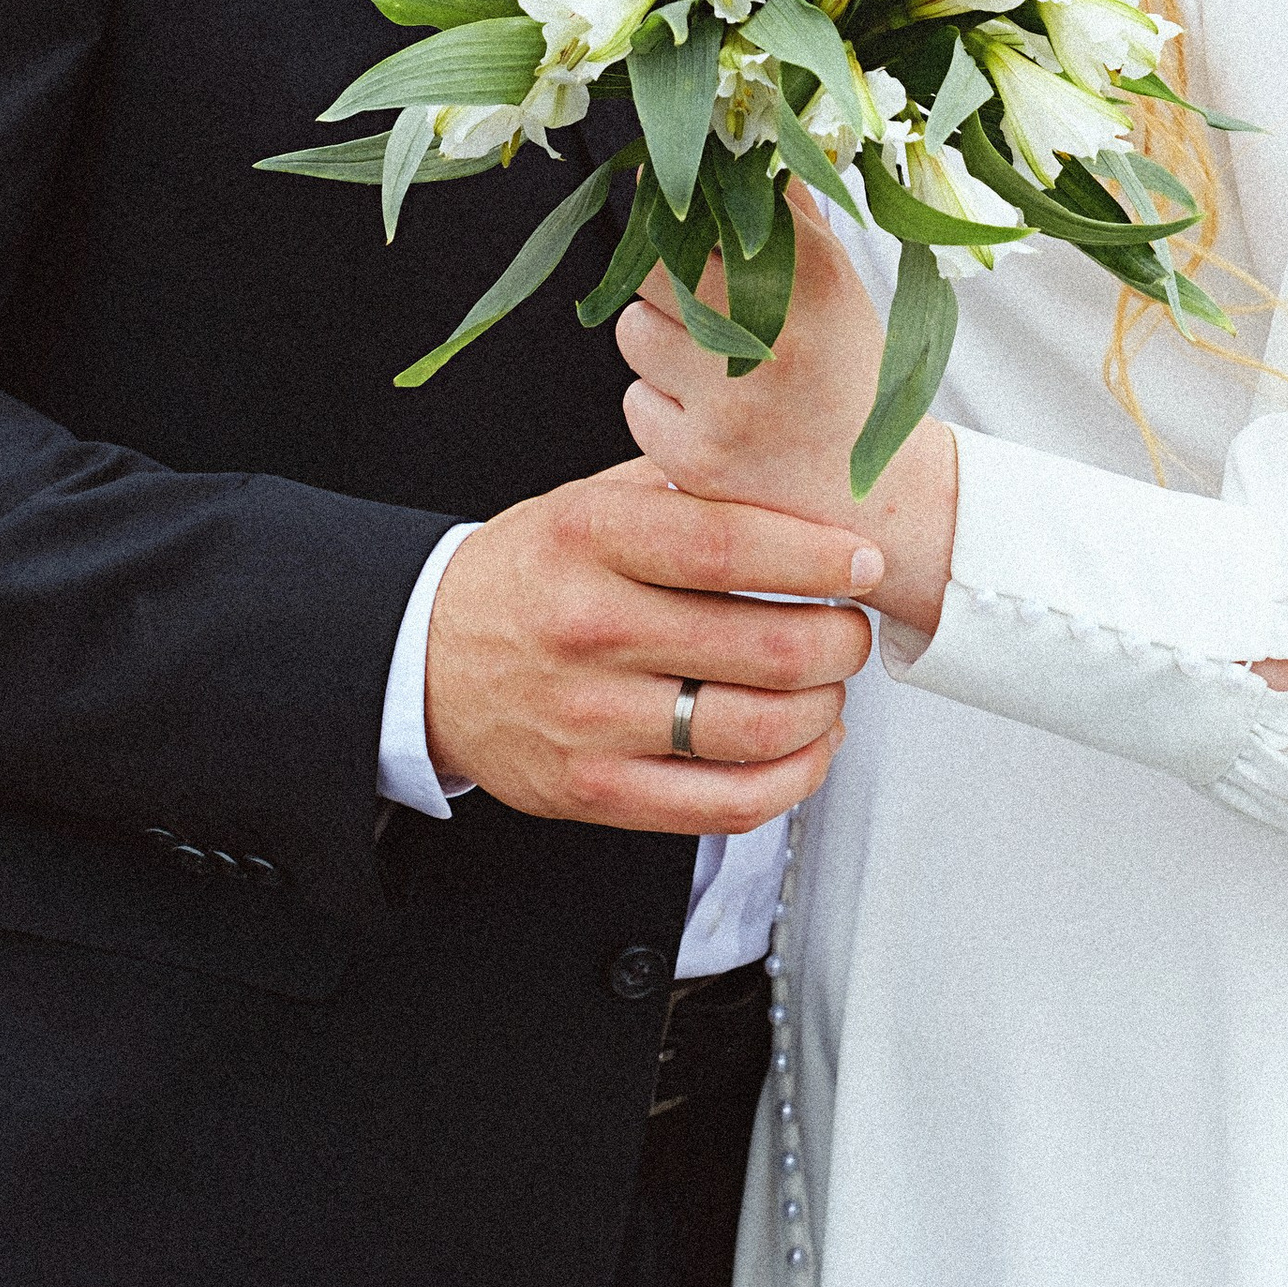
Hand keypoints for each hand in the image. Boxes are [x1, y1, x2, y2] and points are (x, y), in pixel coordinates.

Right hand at [423, 455, 882, 831]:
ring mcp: (590, 718)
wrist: (424, 657)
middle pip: (762, 648)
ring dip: (824, 711)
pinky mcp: (594, 790)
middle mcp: (589, 628)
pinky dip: (790, 779)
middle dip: (839, 641)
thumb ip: (683, 488)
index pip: (729, 547)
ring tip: (830, 686)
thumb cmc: (528, 573)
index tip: (863, 560)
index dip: (816, 557)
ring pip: (755, 730)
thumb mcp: (587, 501)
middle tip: (853, 627)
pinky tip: (805, 747)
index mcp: (589, 539)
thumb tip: (794, 480)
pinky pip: (724, 805)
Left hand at [614, 191, 958, 633]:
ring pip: (633, 333)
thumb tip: (733, 131)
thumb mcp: (834, 283)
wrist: (880, 503)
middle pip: (651, 266)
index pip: (696, 208)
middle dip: (663, 278)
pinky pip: (634, 401)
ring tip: (713, 365)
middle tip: (701, 301)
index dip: (670, 206)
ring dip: (658, 344)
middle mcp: (772, 333)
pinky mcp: (697, 458)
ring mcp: (730, 400)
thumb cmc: (846, 374)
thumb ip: (785, 209)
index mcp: (811, 275)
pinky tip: (708, 416)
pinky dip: (659, 407)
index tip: (671, 208)